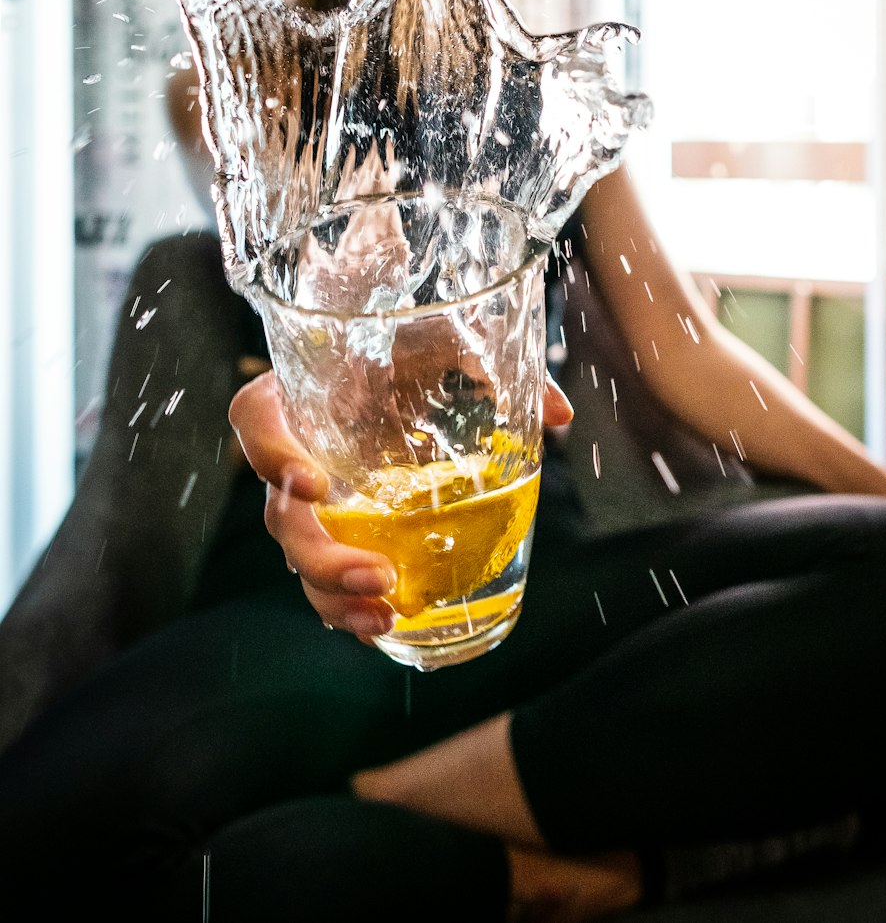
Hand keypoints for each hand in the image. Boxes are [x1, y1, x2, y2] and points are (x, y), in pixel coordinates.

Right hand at [229, 370, 571, 640]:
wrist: (395, 353)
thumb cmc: (409, 338)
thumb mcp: (443, 335)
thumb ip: (492, 368)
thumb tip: (556, 417)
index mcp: (298, 391)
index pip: (254, 420)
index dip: (271, 455)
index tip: (316, 485)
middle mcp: (296, 449)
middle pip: (278, 516)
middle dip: (323, 558)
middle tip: (380, 576)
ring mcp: (312, 497)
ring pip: (300, 558)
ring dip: (336, 596)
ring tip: (388, 616)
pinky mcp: (339, 525)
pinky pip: (329, 574)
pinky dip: (350, 604)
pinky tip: (387, 624)